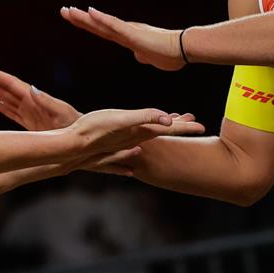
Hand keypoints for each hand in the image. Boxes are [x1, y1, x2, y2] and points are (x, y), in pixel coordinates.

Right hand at [0, 64, 80, 130]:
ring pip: (7, 99)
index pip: (12, 84)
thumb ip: (47, 102)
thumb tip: (31, 88)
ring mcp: (31, 113)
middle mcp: (31, 103)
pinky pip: (13, 114)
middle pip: (7, 88)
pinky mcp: (32, 125)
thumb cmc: (76, 127)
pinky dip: (3, 108)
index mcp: (35, 98)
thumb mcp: (62, 114)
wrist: (83, 141)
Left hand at [60, 6, 185, 70]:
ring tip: (69, 11)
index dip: (87, 25)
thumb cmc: (170, 55)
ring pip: (102, 23)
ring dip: (84, 18)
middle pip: (97, 25)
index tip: (74, 18)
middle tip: (63, 10)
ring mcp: (128, 32)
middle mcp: (125, 31)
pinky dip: (101, 18)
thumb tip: (138, 55)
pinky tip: (90, 12)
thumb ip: (143, 55)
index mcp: (127, 38)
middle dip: (79, 19)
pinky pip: (114, 25)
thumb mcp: (151, 58)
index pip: (102, 31)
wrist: (183, 50)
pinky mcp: (134, 34)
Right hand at [65, 108, 204, 159]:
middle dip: (178, 128)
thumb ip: (146, 116)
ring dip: (160, 132)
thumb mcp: (123, 119)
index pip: (169, 128)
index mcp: (141, 132)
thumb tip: (169, 118)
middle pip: (162, 133)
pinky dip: (136, 151)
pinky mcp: (111, 147)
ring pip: (147, 139)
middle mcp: (135, 140)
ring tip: (171, 128)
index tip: (202, 126)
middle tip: (194, 124)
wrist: (71, 147)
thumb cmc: (95, 129)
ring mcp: (123, 145)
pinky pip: (129, 151)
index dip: (185, 127)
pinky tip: (136, 156)